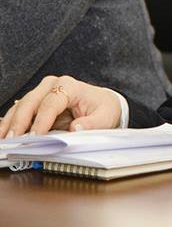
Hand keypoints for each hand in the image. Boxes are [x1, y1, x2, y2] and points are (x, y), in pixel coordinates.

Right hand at [0, 75, 122, 137]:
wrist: (102, 103)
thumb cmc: (103, 108)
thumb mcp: (106, 116)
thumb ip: (93, 123)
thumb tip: (76, 128)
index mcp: (69, 85)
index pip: (50, 104)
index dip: (41, 121)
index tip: (34, 137)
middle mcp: (51, 85)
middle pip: (30, 103)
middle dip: (19, 122)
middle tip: (11, 140)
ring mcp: (40, 93)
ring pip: (20, 107)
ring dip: (9, 124)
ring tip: (3, 140)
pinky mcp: (35, 102)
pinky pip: (19, 112)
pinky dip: (10, 123)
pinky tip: (4, 134)